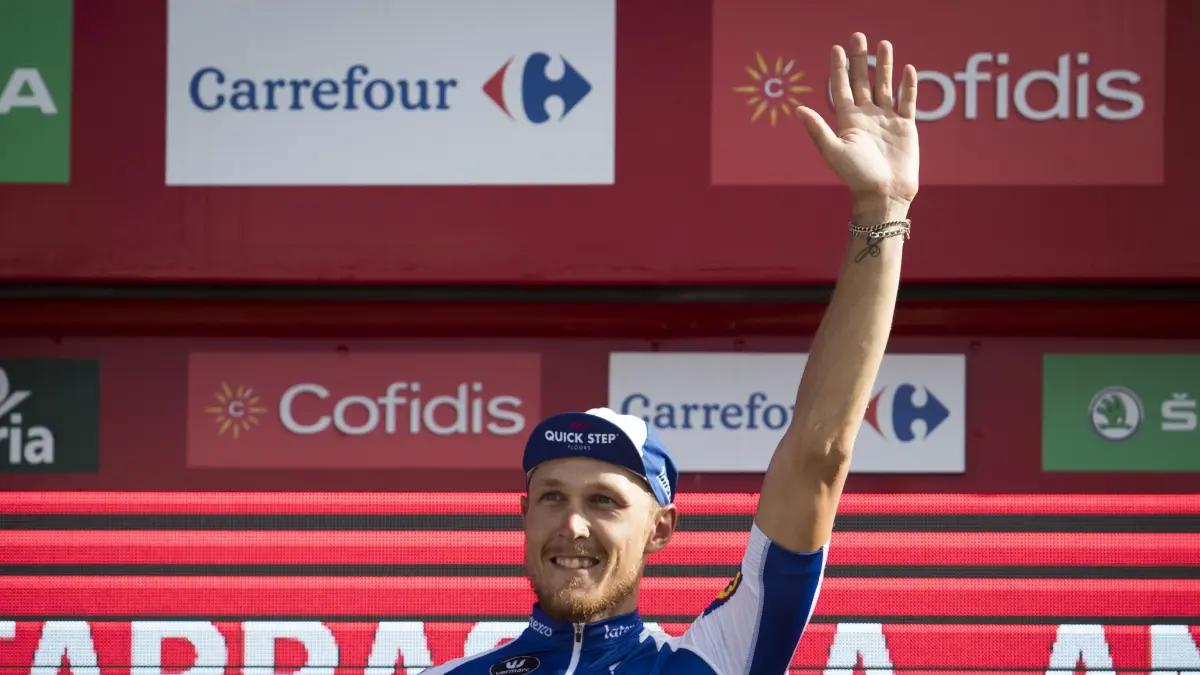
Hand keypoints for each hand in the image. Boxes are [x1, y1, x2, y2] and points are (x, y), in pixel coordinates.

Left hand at [796, 33, 919, 215]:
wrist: (884, 194)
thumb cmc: (856, 176)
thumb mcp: (833, 151)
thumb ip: (818, 129)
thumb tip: (798, 109)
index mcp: (847, 121)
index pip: (842, 88)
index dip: (839, 68)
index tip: (836, 48)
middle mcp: (866, 116)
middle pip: (863, 81)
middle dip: (860, 59)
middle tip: (858, 36)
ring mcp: (886, 120)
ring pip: (885, 86)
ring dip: (884, 66)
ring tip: (884, 44)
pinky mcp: (906, 126)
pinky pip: (907, 101)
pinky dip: (908, 85)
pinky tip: (907, 69)